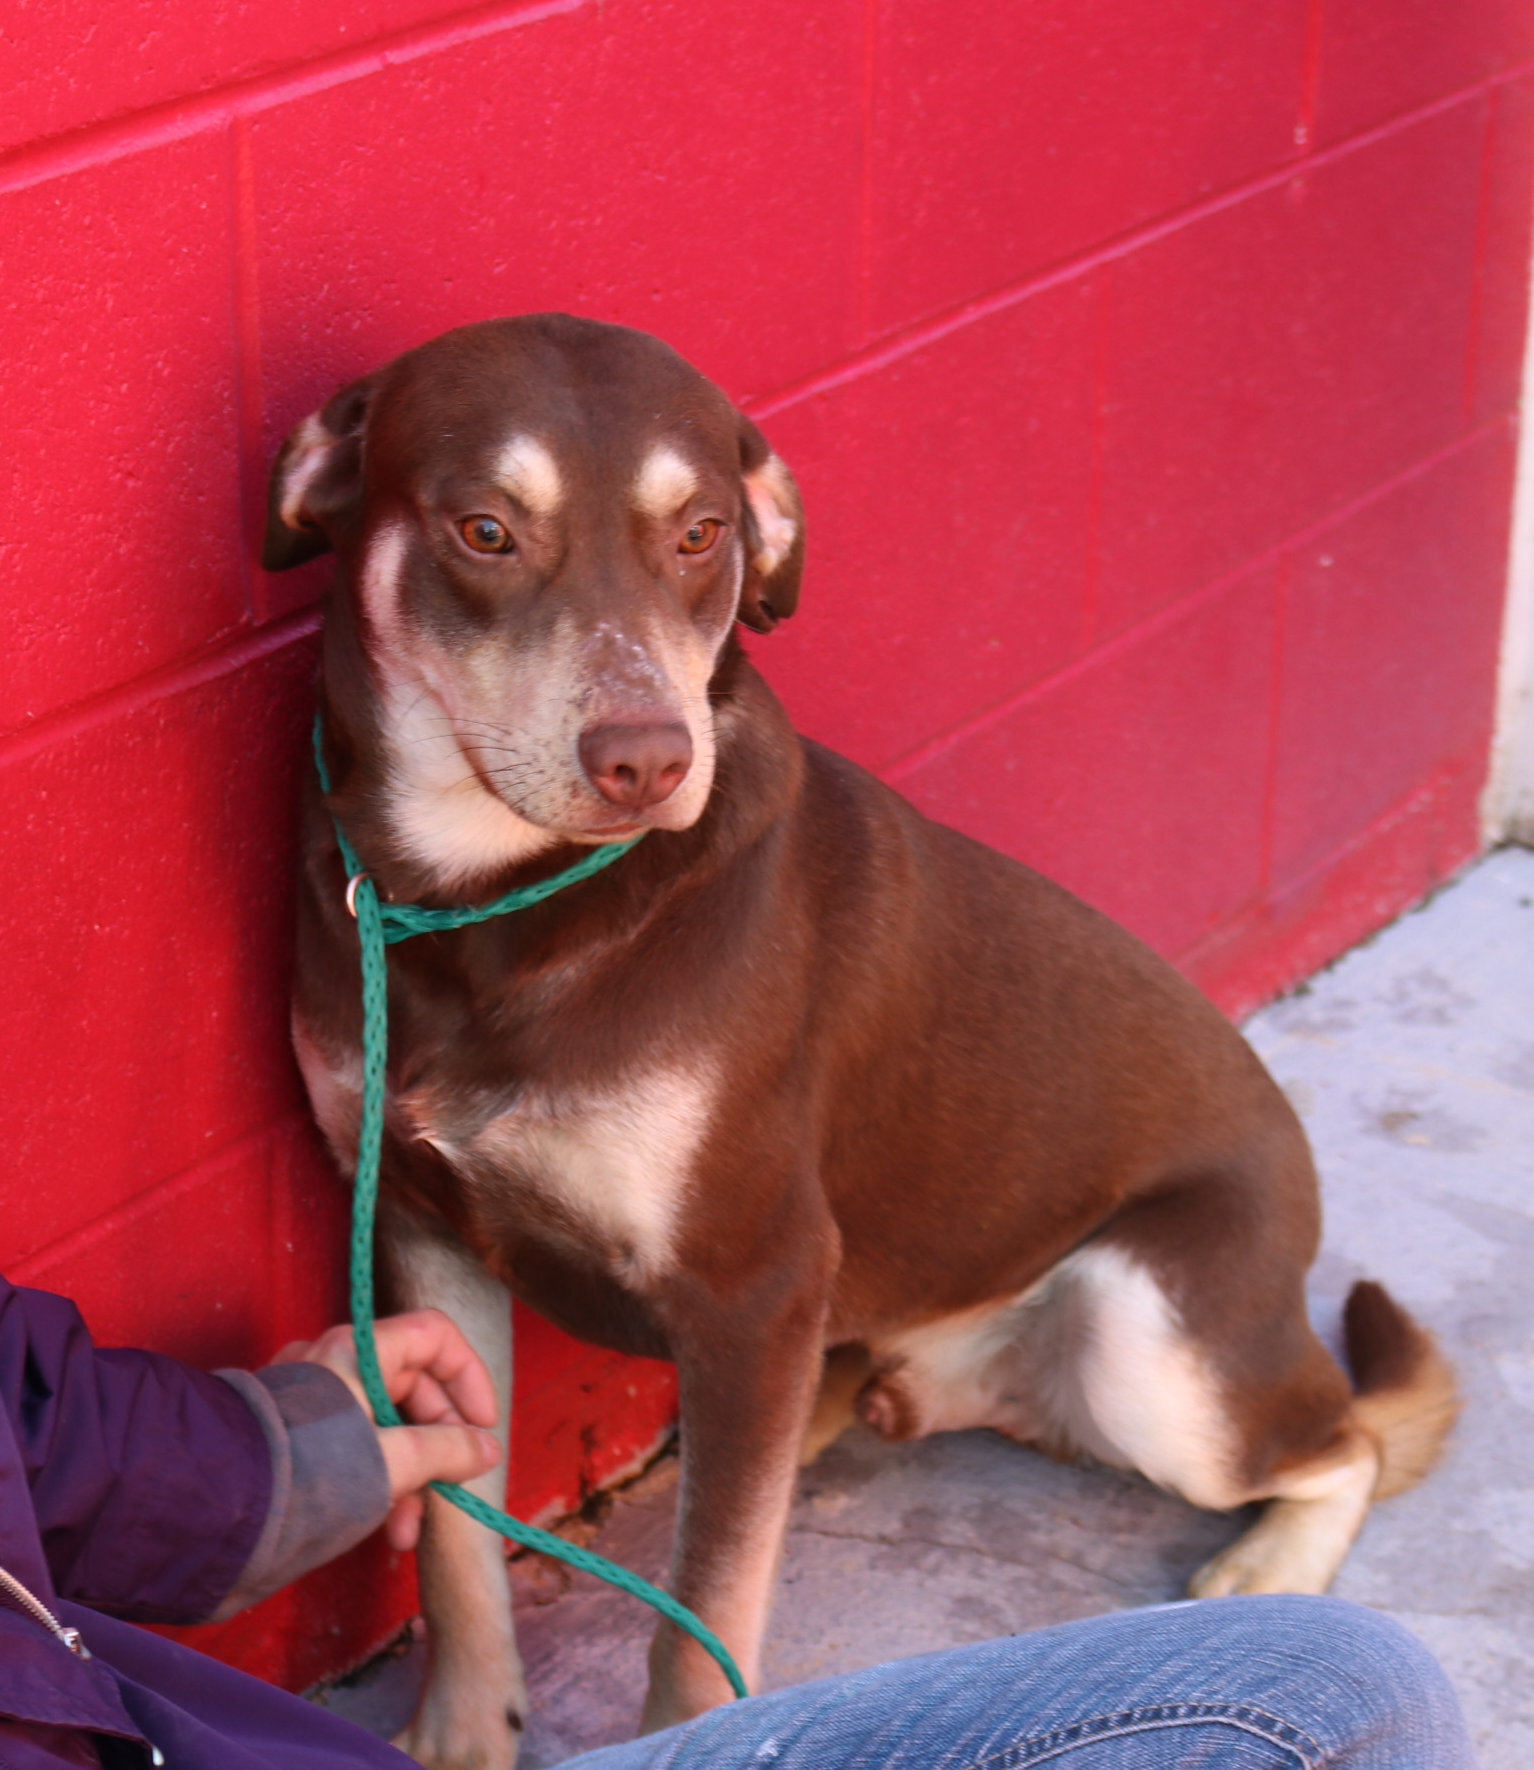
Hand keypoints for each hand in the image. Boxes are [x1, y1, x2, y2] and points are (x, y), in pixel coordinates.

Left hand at [275, 1310, 501, 1550]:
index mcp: (358, 1350)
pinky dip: (373, 1481)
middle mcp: (334, 1364)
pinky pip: (350, 1447)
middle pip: (412, 1387)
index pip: (435, 1336)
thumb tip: (487, 1447)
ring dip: (406, 1475)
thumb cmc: (306, 1478)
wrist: (209, 1515)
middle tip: (449, 1492)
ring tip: (403, 1533)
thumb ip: (446, 1451)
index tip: (483, 1427)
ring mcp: (309, 1401)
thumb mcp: (390, 1463)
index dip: (468, 1376)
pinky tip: (378, 1528)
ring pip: (382, 1425)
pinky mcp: (291, 1439)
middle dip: (437, 1445)